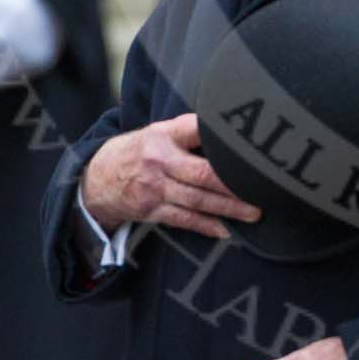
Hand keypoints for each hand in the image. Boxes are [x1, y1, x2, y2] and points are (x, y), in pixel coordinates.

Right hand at [80, 112, 260, 238]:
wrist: (97, 177)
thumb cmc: (140, 150)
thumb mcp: (158, 132)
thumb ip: (189, 131)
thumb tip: (230, 131)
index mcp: (164, 134)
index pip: (195, 129)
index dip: (218, 134)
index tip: (248, 142)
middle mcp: (159, 160)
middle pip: (202, 173)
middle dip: (233, 184)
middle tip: (261, 189)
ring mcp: (154, 187)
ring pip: (196, 200)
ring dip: (227, 208)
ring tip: (253, 213)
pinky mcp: (151, 210)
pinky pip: (183, 219)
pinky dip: (205, 225)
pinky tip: (225, 230)